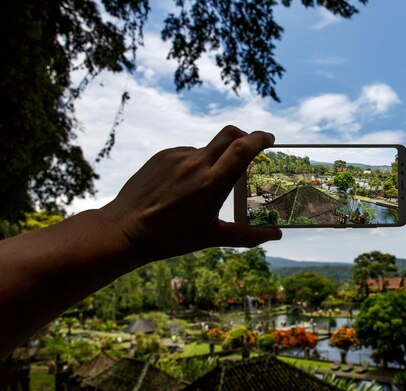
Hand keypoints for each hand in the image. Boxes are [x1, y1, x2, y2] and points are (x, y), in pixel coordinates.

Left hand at [100, 125, 281, 264]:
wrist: (125, 230)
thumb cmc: (172, 237)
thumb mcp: (213, 238)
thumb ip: (248, 235)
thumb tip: (276, 235)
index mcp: (212, 184)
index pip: (243, 148)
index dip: (260, 139)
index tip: (270, 140)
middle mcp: (196, 164)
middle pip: (229, 134)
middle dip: (245, 136)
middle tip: (251, 147)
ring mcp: (176, 157)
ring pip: (207, 147)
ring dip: (216, 157)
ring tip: (206, 184)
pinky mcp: (161, 156)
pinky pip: (187, 153)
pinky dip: (195, 163)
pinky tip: (185, 185)